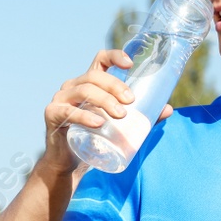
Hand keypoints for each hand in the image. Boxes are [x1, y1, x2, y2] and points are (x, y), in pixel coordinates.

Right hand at [41, 49, 173, 174]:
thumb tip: (168, 109)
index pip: (100, 60)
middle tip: (131, 102)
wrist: (70, 163)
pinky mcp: (52, 114)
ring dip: (104, 100)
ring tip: (120, 115)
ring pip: (84, 90)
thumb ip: (141, 117)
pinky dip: (85, 116)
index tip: (131, 64)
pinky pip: (68, 112)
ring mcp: (61, 99)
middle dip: (115, 86)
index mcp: (89, 83)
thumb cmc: (95, 139)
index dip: (115, 56)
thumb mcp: (118, 125)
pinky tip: (98, 123)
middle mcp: (73, 86)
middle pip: (95, 76)